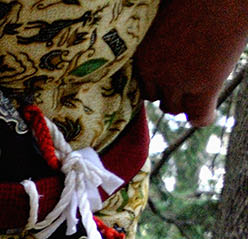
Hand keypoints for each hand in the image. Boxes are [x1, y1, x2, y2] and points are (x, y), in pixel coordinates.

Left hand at [135, 0, 247, 126]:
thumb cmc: (193, 0)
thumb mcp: (166, 21)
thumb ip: (160, 40)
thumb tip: (164, 47)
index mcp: (141, 54)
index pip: (141, 82)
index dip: (156, 81)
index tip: (167, 76)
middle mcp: (154, 73)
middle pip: (156, 97)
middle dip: (170, 91)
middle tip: (188, 79)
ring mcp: (177, 83)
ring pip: (174, 108)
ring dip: (185, 102)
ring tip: (199, 89)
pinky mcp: (203, 87)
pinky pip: (198, 116)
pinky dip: (202, 117)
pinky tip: (206, 114)